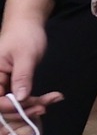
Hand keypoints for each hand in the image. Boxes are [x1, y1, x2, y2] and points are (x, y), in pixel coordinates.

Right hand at [0, 0, 56, 117]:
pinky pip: (18, 100)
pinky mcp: (10, 87)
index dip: (12, 107)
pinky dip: (33, 101)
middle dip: (24, 109)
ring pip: (12, 106)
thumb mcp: (25, 55)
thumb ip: (22, 77)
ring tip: (52, 100)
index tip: (32, 105)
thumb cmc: (24, 35)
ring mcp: (1, 86)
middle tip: (46, 105)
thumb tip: (20, 98)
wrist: (27, 25)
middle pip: (3, 108)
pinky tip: (50, 99)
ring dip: (31, 107)